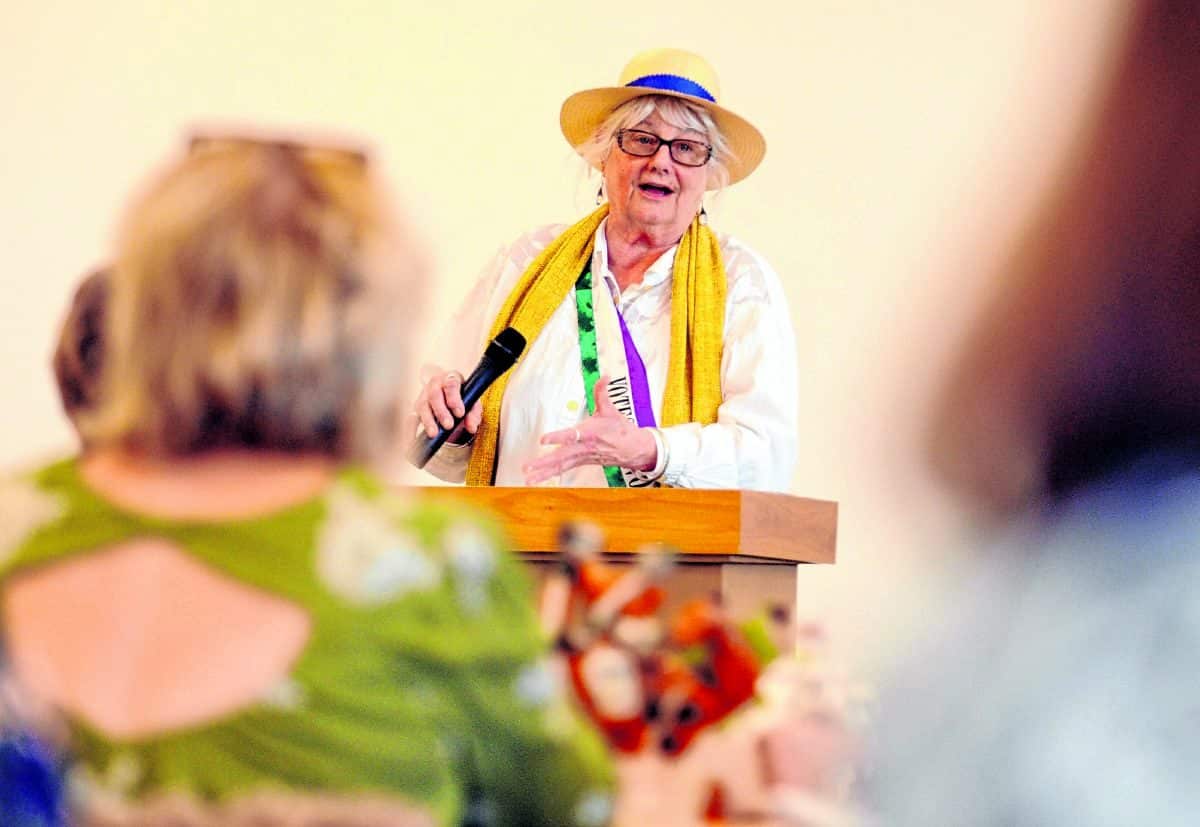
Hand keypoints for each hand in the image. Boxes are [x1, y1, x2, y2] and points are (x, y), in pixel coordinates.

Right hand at [409, 366, 482, 439]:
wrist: (452, 397)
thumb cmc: (463, 399)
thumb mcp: (473, 404)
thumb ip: (473, 414)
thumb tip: (471, 427)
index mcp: (451, 378)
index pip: (451, 384)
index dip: (454, 399)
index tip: (460, 413)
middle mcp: (435, 384)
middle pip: (434, 395)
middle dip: (441, 411)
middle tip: (449, 426)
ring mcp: (424, 395)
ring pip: (422, 406)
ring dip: (428, 421)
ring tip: (434, 434)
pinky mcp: (417, 408)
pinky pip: (411, 417)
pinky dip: (411, 428)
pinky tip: (413, 439)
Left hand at [522, 376, 657, 484]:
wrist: (634, 450)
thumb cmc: (621, 429)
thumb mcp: (611, 409)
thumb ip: (602, 392)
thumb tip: (604, 376)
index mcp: (590, 433)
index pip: (572, 436)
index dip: (558, 437)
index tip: (544, 439)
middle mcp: (584, 448)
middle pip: (561, 456)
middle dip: (544, 462)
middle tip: (528, 467)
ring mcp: (582, 458)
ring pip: (560, 466)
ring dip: (543, 472)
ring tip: (527, 477)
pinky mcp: (580, 463)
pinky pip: (562, 470)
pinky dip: (548, 475)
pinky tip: (535, 479)